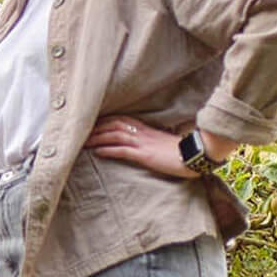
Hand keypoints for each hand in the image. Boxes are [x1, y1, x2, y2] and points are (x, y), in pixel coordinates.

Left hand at [85, 115, 222, 178]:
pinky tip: (98, 152)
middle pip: (113, 125)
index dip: (103, 122)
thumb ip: (147, 140)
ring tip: (83, 144)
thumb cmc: (181, 152)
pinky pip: (123, 150)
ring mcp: (143, 143)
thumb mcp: (161, 143)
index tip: (90, 125)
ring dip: (97, 139)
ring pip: (114, 136)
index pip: (120, 120)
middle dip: (95, 129)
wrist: (197, 156)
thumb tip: (133, 144)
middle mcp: (142, 133)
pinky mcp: (145, 155)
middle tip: (79, 134)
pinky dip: (108, 150)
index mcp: (146, 129)